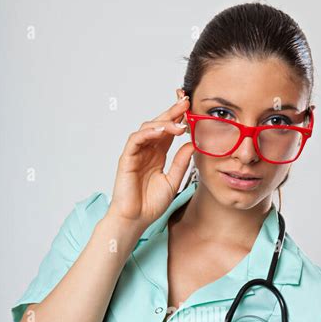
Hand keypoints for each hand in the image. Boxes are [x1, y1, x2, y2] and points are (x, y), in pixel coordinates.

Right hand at [109, 93, 194, 227]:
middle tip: (185, 102)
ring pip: (147, 128)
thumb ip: (181, 162)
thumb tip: (193, 144)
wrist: (136, 219)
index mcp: (158, 154)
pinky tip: (161, 131)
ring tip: (178, 122)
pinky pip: (136, 139)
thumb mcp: (173, 181)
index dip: (179, 118)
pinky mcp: (127, 158)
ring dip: (163, 122)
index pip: (169, 131)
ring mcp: (136, 153)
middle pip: (159, 124)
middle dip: (172, 112)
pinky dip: (148, 133)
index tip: (192, 108)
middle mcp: (147, 150)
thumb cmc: (151, 204)